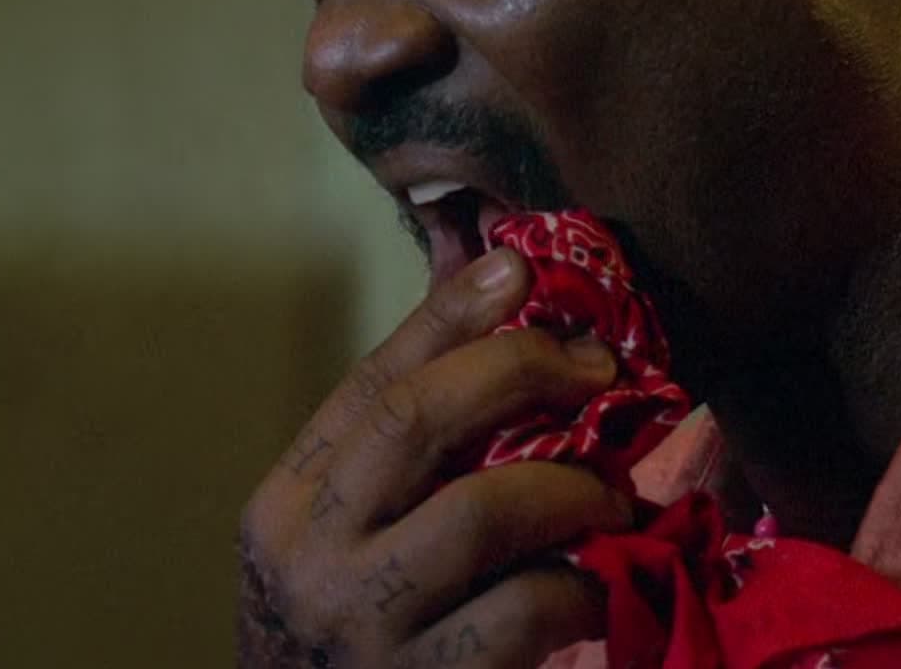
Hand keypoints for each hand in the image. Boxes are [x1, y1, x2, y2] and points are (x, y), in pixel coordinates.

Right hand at [237, 248, 629, 667]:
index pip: (370, 384)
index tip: (518, 268)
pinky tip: (608, 584)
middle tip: (598, 368)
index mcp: (287, 505)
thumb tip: (492, 293)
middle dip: (520, 371)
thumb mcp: (354, 538)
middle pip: (416, 421)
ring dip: (572, 488)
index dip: (448, 316)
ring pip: (481, 513)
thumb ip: (413, 439)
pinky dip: (587, 584)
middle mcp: (310, 559)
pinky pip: (528, 608)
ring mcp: (366, 626)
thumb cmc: (363, 634)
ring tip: (613, 498)